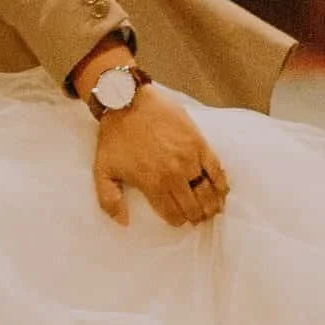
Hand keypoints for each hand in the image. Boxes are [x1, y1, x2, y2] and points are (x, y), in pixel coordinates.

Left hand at [92, 81, 230, 227]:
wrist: (128, 101)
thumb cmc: (114, 136)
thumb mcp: (102, 170)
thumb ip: (109, 200)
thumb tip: (123, 223)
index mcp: (153, 184)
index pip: (173, 214)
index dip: (177, 221)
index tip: (179, 221)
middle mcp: (174, 174)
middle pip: (193, 206)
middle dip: (195, 216)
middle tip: (197, 217)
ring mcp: (189, 158)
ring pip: (207, 191)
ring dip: (211, 204)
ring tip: (212, 209)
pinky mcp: (199, 143)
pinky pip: (216, 168)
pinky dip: (221, 183)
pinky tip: (222, 190)